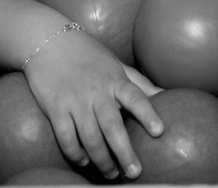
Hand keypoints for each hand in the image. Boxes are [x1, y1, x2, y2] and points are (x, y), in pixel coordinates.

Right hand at [23, 28, 164, 178]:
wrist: (49, 42)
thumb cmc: (89, 56)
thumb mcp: (117, 65)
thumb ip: (140, 83)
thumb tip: (168, 95)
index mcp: (115, 80)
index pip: (135, 97)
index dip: (148, 114)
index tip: (159, 131)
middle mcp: (96, 91)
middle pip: (112, 126)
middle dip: (124, 152)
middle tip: (135, 173)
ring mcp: (75, 100)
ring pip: (90, 138)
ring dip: (102, 160)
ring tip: (112, 174)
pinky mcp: (55, 108)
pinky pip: (66, 137)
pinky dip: (75, 153)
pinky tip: (84, 161)